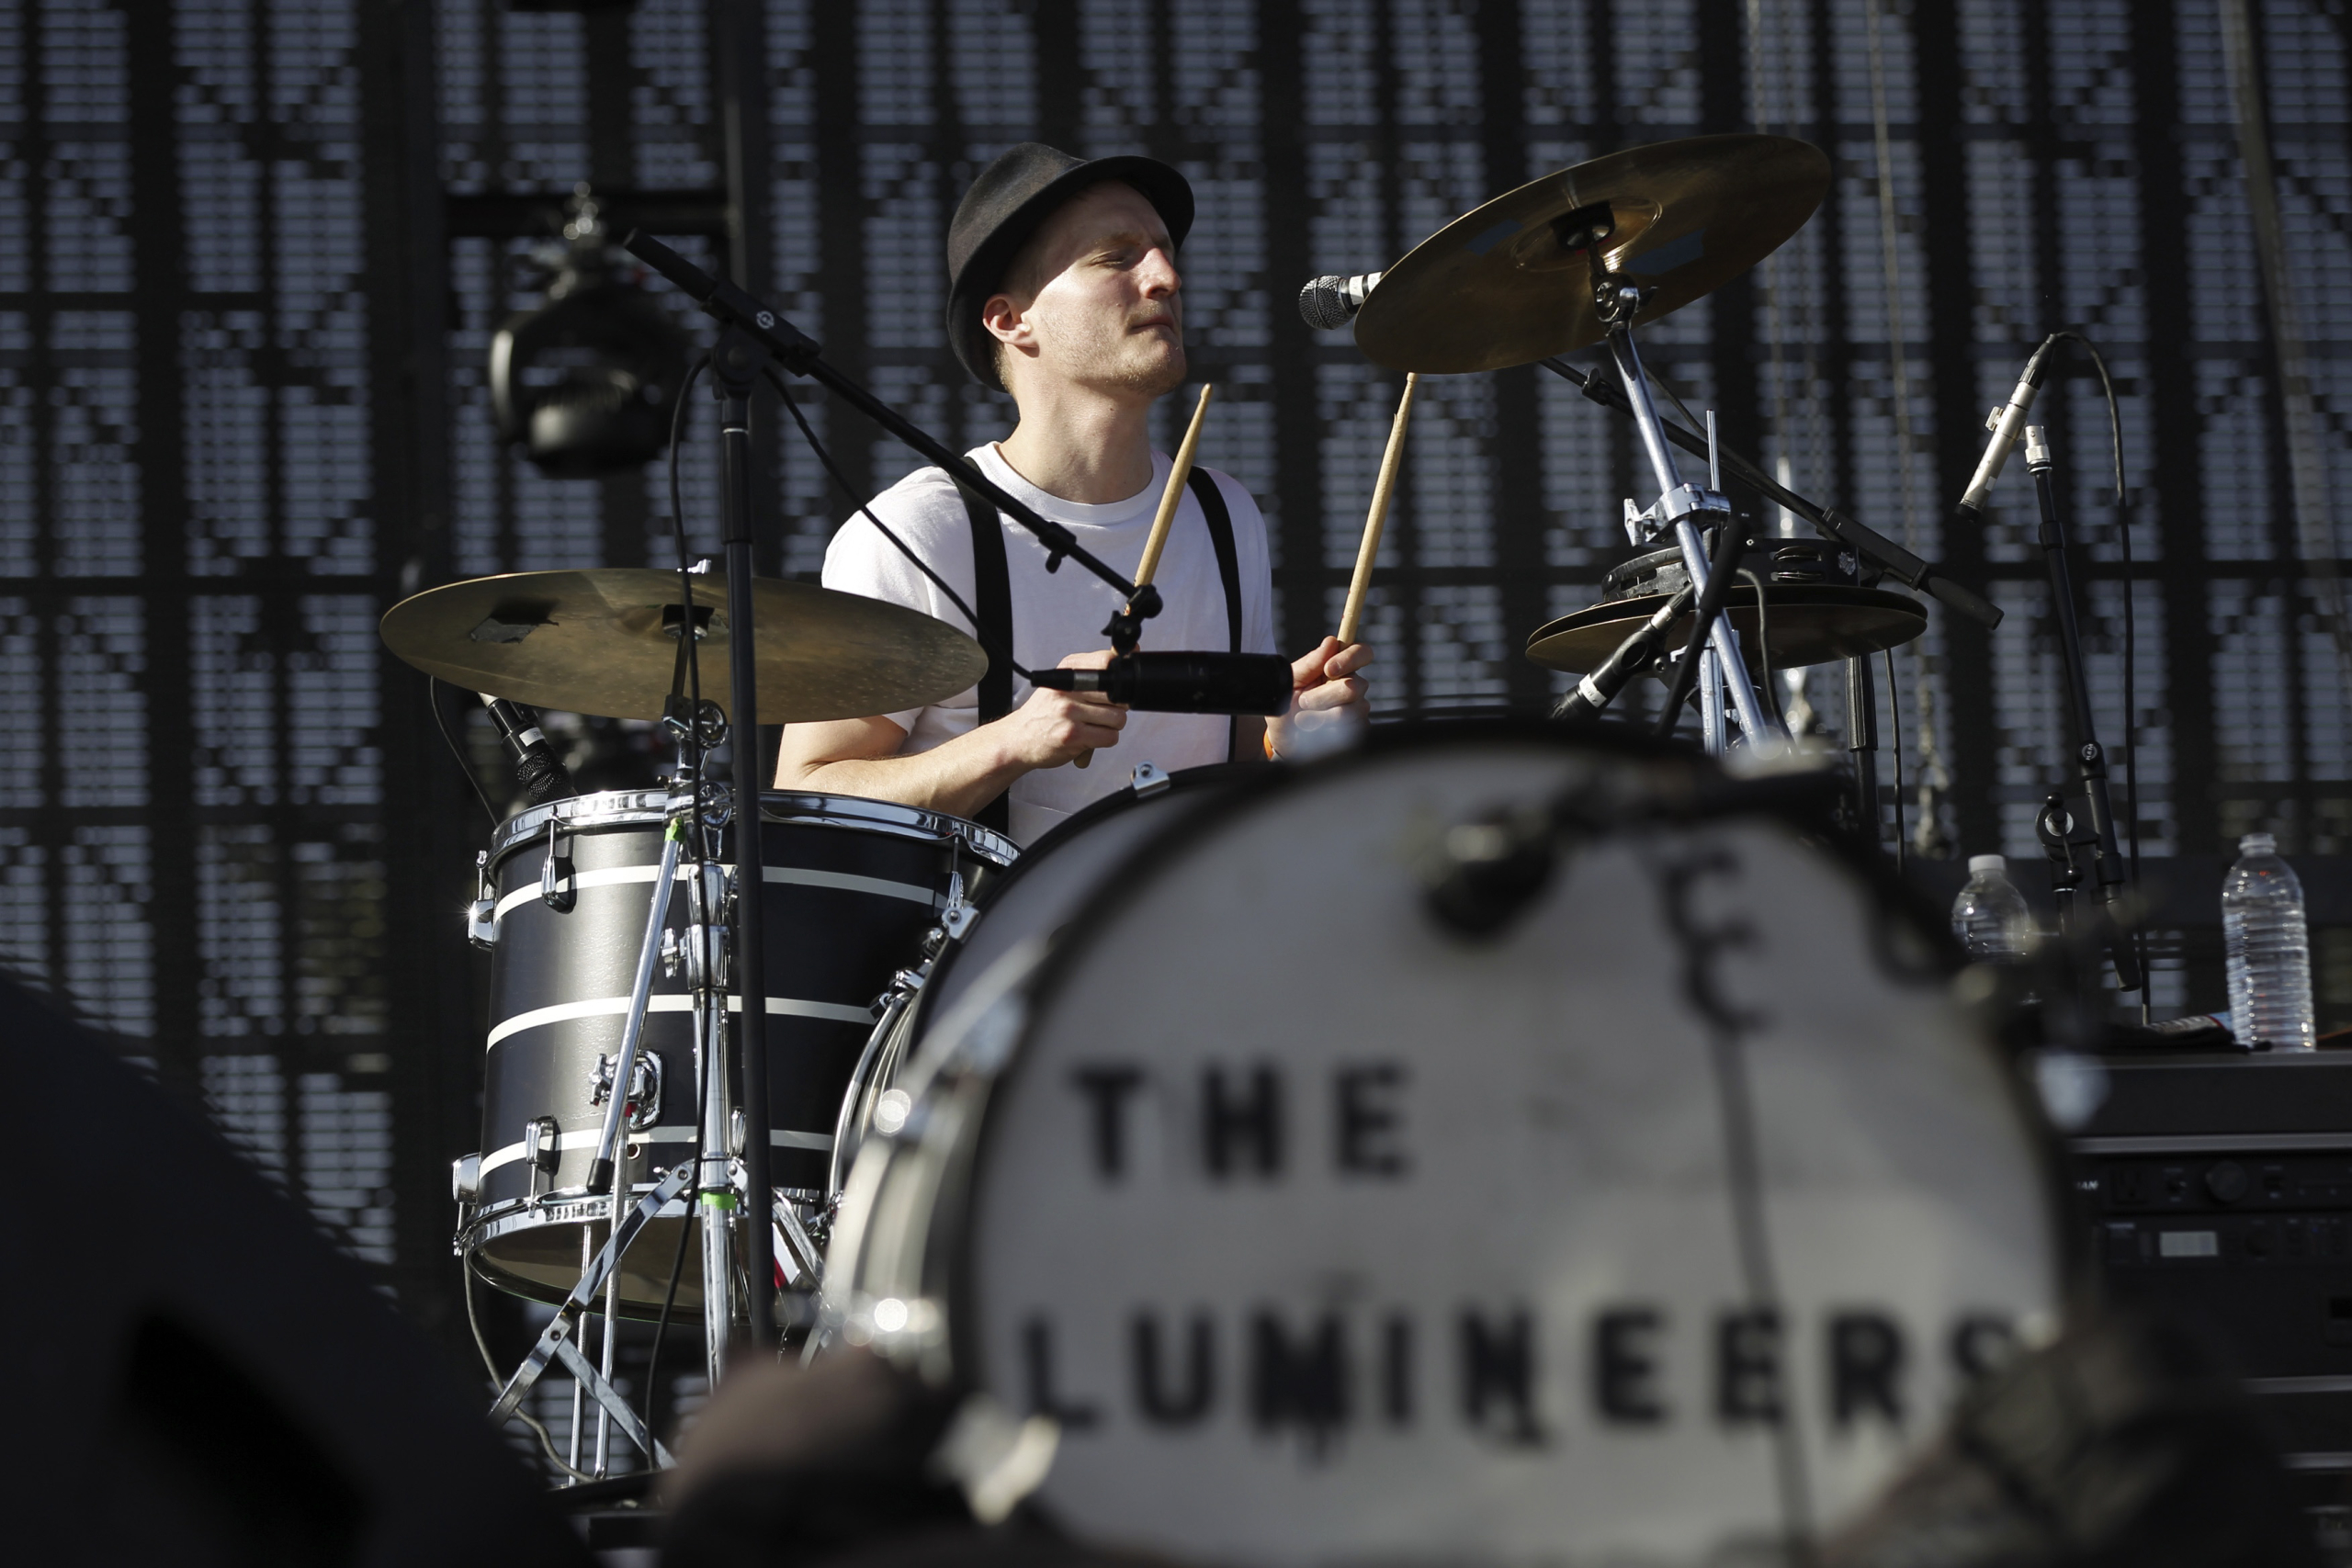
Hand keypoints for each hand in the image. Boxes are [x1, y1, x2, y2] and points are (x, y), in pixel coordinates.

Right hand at [997, 650, 1127, 770]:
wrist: (1018, 738)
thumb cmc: (1044, 712)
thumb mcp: (1064, 682)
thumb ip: (1095, 671)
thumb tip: (1132, 651)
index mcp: (1068, 670)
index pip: (1107, 661)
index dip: (1119, 674)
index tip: (1117, 683)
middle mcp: (1068, 688)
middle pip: (1118, 694)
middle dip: (1117, 706)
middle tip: (1100, 711)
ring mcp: (1069, 711)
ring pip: (1118, 718)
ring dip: (1111, 726)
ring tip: (1094, 725)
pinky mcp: (1073, 735)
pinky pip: (1110, 737)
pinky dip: (1105, 740)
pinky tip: (1090, 737)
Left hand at [1266, 637, 1371, 757]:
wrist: (1283, 736)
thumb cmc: (1288, 703)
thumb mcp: (1291, 679)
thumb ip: (1311, 662)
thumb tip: (1330, 642)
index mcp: (1339, 667)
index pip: (1362, 653)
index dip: (1351, 658)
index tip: (1329, 668)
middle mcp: (1353, 685)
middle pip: (1355, 686)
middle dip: (1323, 696)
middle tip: (1303, 701)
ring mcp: (1357, 708)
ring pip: (1348, 711)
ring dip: (1319, 716)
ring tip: (1303, 718)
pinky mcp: (1357, 729)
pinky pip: (1348, 730)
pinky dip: (1324, 730)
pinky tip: (1315, 730)